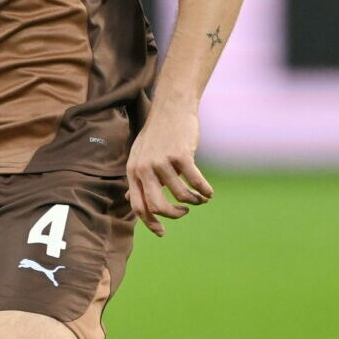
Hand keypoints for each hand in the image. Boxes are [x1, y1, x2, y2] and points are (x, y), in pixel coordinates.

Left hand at [125, 104, 212, 235]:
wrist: (171, 107)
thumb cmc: (157, 134)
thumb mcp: (140, 156)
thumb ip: (137, 178)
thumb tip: (129, 200)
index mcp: (133, 171)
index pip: (138, 206)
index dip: (150, 223)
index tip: (162, 232)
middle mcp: (144, 168)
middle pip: (157, 206)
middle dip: (173, 215)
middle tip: (184, 212)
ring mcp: (162, 161)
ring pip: (180, 195)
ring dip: (194, 201)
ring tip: (200, 199)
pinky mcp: (181, 155)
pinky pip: (195, 182)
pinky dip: (204, 191)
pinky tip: (209, 193)